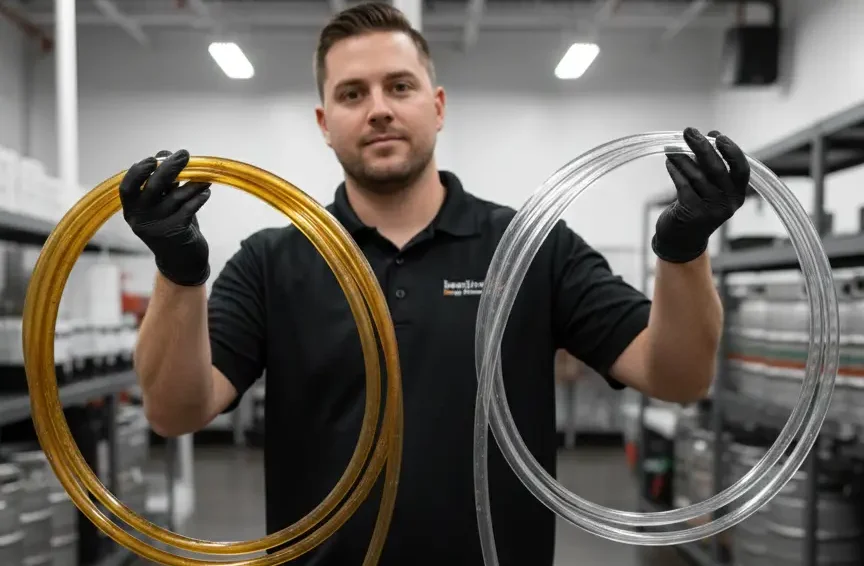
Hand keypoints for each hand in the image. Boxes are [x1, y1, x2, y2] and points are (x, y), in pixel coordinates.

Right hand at [119, 149, 211, 285]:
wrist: (180, 262)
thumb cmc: (170, 225)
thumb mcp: (161, 206)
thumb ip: (161, 184)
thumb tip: (165, 155)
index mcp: (131, 209)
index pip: (127, 187)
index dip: (138, 171)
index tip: (153, 158)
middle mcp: (140, 218)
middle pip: (153, 186)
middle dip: (169, 167)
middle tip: (184, 154)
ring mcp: (157, 226)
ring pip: (176, 196)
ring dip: (192, 183)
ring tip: (205, 176)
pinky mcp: (176, 232)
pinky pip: (189, 208)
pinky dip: (199, 197)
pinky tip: (206, 191)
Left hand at [652, 127, 749, 263]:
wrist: (682, 240)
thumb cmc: (697, 207)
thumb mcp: (709, 188)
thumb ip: (709, 166)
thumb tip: (705, 137)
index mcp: (738, 194)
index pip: (742, 169)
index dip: (731, 151)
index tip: (718, 135)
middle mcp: (728, 202)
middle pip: (717, 168)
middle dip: (702, 146)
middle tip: (688, 131)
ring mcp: (711, 209)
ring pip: (696, 175)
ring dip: (682, 158)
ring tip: (671, 147)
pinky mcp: (692, 213)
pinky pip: (683, 185)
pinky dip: (675, 170)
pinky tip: (669, 162)